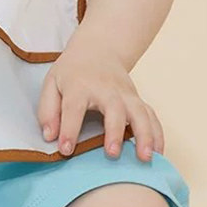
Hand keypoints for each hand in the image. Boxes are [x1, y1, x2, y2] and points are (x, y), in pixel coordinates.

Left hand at [37, 43, 163, 161]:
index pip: (73, 108)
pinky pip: (152, 116)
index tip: (66, 150)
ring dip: (144, 135)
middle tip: (112, 154)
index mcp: (79, 85)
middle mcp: (105, 89)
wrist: (98, 49)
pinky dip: (157, 134)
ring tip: (145, 157)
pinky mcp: (138, 99)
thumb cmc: (72, 72)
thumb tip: (50, 137)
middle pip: (113, 108)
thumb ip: (47, 110)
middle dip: (114, 131)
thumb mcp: (52, 83)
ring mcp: (125, 94)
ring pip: (140, 112)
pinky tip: (159, 153)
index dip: (69, 129)